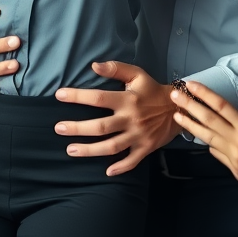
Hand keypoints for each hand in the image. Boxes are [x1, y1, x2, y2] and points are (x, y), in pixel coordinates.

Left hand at [54, 61, 176, 175]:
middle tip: (58, 128)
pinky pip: (132, 161)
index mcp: (127, 100)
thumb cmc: (152, 90)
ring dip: (90, 150)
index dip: (77, 97)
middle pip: (100, 127)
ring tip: (70, 150)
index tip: (59, 95)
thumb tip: (94, 65)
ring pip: (111, 146)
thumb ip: (116, 69)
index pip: (98, 98)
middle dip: (77, 128)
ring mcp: (138, 136)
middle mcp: (131, 119)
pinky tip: (106, 171)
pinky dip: (120, 167)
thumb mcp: (137, 74)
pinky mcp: (146, 148)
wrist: (179, 108)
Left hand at [171, 81, 237, 215]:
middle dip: (190, 106)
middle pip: (208, 120)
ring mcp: (233, 158)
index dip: (204, 94)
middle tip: (174, 95)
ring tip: (176, 116)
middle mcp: (236, 143)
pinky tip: (199, 137)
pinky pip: (216, 153)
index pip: (221, 107)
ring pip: (207, 138)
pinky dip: (207, 143)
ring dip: (191, 125)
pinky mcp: (233, 170)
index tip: (191, 85)